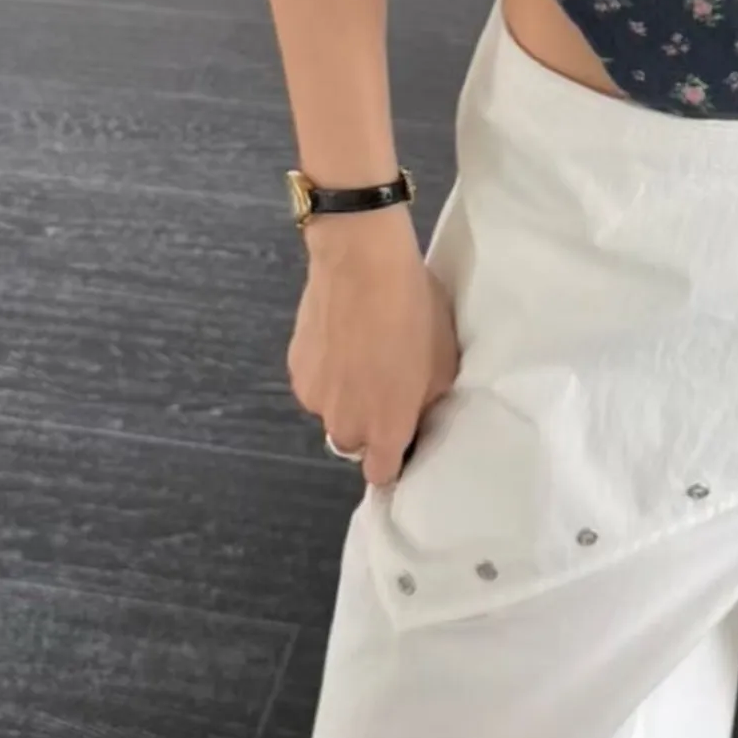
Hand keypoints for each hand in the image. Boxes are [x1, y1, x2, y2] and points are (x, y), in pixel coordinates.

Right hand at [289, 207, 459, 488]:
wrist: (361, 264)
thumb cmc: (412, 312)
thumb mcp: (442, 361)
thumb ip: (427, 401)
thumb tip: (416, 413)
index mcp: (384, 428)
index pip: (381, 474)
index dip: (392, 458)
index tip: (401, 438)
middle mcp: (344, 423)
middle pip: (354, 441)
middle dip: (369, 422)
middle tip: (386, 384)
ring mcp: (313, 397)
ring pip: (332, 409)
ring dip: (345, 394)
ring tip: (362, 353)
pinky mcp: (294, 368)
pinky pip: (315, 382)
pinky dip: (326, 369)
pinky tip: (340, 338)